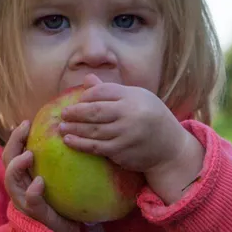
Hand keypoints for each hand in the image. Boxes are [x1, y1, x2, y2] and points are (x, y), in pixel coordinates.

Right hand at [2, 120, 81, 231]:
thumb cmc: (64, 208)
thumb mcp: (60, 182)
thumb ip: (60, 165)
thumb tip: (76, 138)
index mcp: (24, 178)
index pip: (13, 153)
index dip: (16, 137)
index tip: (27, 122)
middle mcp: (20, 188)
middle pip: (7, 161)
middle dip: (13, 143)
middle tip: (24, 129)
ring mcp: (25, 203)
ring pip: (11, 181)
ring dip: (17, 166)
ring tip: (29, 154)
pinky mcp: (35, 215)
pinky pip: (29, 202)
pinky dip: (32, 191)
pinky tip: (39, 183)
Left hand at [57, 74, 204, 202]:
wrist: (170, 148)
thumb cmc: (151, 118)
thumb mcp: (137, 98)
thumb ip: (111, 91)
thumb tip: (88, 79)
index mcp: (133, 97)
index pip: (103, 91)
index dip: (87, 95)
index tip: (79, 100)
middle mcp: (129, 114)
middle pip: (95, 111)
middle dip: (75, 112)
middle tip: (63, 114)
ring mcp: (125, 135)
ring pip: (93, 131)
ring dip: (74, 129)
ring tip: (61, 128)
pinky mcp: (122, 152)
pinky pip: (97, 148)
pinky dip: (81, 144)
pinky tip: (69, 141)